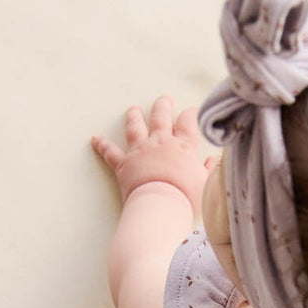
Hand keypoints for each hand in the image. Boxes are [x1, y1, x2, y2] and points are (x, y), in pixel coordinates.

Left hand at [90, 97, 218, 214]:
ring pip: (136, 127)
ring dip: (134, 117)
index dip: (190, 115)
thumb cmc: (188, 198)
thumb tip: (212, 161)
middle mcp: (161, 143)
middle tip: (164, 100)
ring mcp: (140, 151)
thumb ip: (208, 169)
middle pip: (161, 117)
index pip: (188, 123)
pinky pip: (111, 152)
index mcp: (183, 146)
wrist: (162, 207)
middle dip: (162, 106)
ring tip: (133, 110)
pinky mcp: (124, 164)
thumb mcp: (206, 184)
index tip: (191, 112)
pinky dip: (102, 145)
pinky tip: (95, 139)